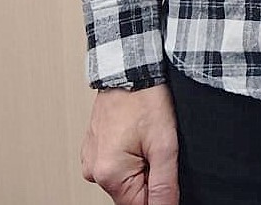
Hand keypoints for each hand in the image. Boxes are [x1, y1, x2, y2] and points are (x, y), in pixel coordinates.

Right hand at [81, 85, 178, 204]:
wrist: (131, 68)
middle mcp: (93, 170)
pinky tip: (139, 134)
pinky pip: (117, 162)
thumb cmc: (146, 98)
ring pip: (125, 177)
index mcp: (108, 174)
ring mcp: (91, 158)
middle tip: (160, 149)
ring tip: (150, 137)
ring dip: (142, 165)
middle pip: (131, 193)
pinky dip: (132, 154)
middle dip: (151, 177)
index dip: (160, 196)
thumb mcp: (165, 144)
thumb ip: (164, 184)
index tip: (168, 174)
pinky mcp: (95, 147)